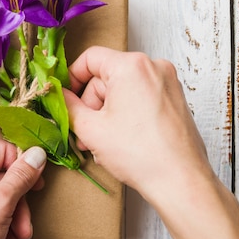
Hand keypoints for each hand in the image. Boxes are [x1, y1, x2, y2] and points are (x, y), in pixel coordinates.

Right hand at [64, 47, 213, 201]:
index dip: (72, 78)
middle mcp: (153, 67)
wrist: (180, 180)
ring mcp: (167, 82)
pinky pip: (140, 97)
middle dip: (91, 103)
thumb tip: (59, 95)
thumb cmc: (140, 154)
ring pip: (123, 89)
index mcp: (131, 66)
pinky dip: (126, 113)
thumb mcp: (91, 129)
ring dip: (107, 112)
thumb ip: (68, 106)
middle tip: (83, 131)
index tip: (65, 97)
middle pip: (107, 76)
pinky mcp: (174, 99)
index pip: (90, 58)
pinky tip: (120, 139)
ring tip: (102, 141)